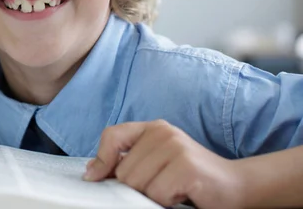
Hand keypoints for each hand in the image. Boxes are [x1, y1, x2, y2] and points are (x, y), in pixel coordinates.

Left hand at [83, 120, 245, 207]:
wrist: (236, 185)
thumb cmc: (191, 177)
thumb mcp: (156, 161)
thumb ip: (127, 161)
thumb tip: (93, 171)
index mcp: (153, 128)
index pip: (112, 136)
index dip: (101, 160)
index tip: (95, 178)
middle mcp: (163, 132)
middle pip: (124, 170)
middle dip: (136, 188)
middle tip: (160, 187)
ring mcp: (176, 147)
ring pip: (138, 184)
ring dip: (152, 196)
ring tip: (172, 190)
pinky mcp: (186, 167)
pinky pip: (156, 194)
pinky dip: (166, 203)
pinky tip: (182, 195)